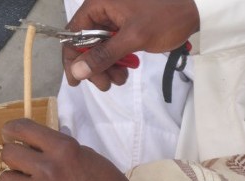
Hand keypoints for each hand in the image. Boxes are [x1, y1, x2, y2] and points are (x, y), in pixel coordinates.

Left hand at [0, 119, 149, 180]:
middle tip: (22, 161)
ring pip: (5, 179)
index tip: (9, 132)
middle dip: (14, 155)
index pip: (22, 129)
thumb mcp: (88, 156)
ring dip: (15, 179)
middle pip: (7, 154)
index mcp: (63, 149)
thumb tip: (38, 143)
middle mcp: (47, 168)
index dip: (11, 129)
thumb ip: (61, 149)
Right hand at [64, 0, 199, 89]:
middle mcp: (102, 12)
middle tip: (105, 85)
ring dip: (106, 68)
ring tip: (120, 80)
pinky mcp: (124, 29)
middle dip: (94, 67)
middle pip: (85, 45)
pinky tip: (125, 72)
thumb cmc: (165, 18)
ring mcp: (113, 21)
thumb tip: (76, 72)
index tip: (76, 81)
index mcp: (98, 6)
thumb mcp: (133, 38)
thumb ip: (103, 55)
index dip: (72, 59)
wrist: (197, 10)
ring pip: (98, 50)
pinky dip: (116, 63)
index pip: (73, 34)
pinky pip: (112, 49)